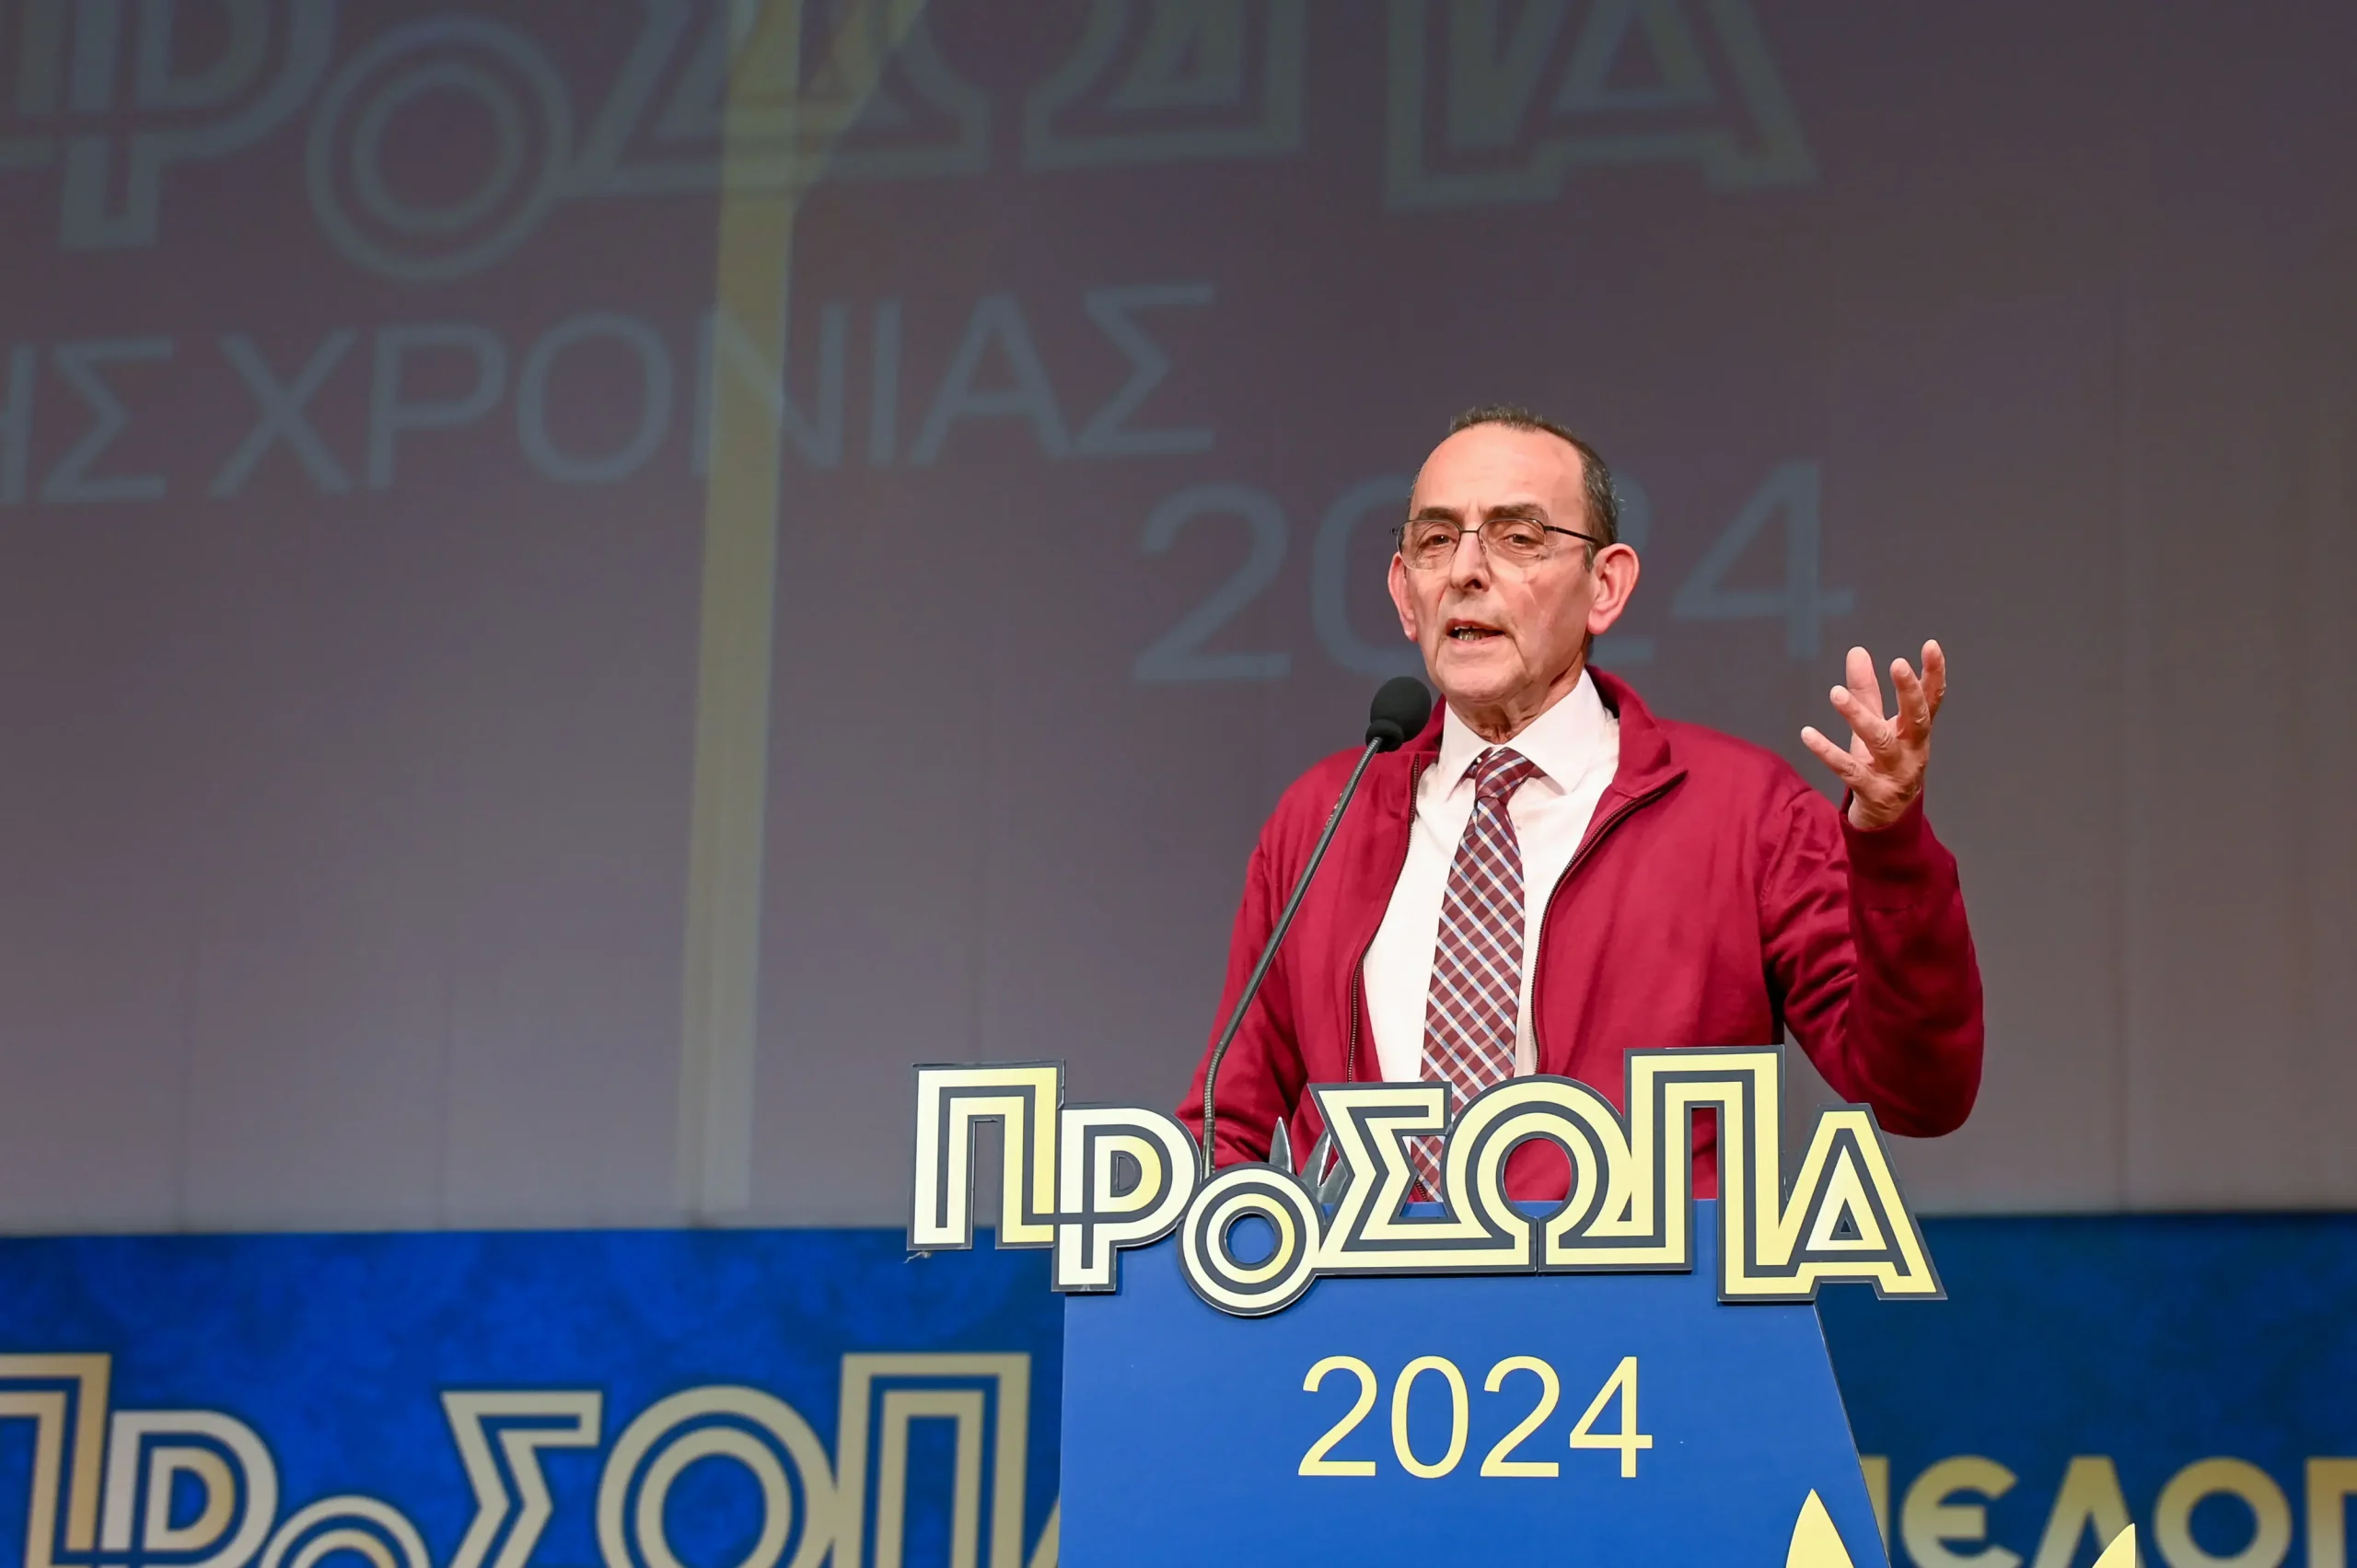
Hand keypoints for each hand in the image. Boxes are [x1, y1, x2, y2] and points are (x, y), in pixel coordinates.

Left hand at [1801, 641, 1946, 830]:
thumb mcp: (1877, 727)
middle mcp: (1913, 751)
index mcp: (1916, 733)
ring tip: (1836, 693)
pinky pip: (1848, 770)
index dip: (1934, 673)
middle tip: (1898, 664)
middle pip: (1917, 719)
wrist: (1887, 821)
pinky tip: (1807, 734)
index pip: (1931, 699)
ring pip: (1880, 742)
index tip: (1930, 645)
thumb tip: (1857, 651)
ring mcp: (1895, 773)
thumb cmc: (1882, 765)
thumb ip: (1867, 691)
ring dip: (1859, 717)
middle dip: (1909, 692)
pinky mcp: (1872, 793)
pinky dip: (1828, 752)